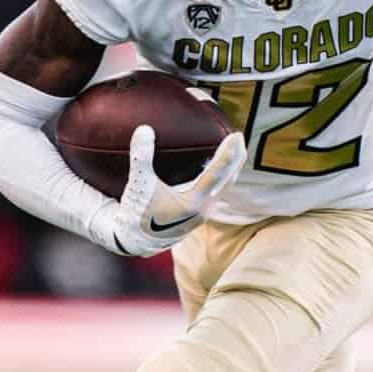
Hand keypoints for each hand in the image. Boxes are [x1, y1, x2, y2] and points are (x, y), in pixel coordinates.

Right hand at [94, 125, 245, 257]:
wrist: (133, 242)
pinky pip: (213, 195)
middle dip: (235, 159)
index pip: (218, 173)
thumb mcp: (139, 183)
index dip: (229, 153)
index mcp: (194, 201)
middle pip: (227, 181)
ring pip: (222, 190)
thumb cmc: (136, 214)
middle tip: (240, 137)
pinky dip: (218, 181)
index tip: (237, 135)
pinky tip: (213, 173)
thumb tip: (144, 129)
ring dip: (228, 171)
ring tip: (232, 153)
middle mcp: (202, 210)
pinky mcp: (195, 218)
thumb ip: (141, 156)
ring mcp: (200, 216)